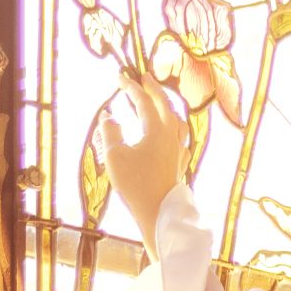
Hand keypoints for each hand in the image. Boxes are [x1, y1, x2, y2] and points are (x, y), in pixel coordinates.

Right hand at [94, 64, 189, 254]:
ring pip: (178, 121)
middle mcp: (172, 136)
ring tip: (160, 102)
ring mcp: (179, 151)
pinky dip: (175, 129)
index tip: (120, 77)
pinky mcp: (180, 165)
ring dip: (168, 107)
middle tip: (145, 76)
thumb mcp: (114, 156)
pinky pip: (181, 139)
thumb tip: (108, 115)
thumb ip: (110, 131)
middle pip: (165, 105)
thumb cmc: (135, 185)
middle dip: (154, 89)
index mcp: (157, 130)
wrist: (159, 214)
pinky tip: (173, 134)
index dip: (131, 87)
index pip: (143, 101)